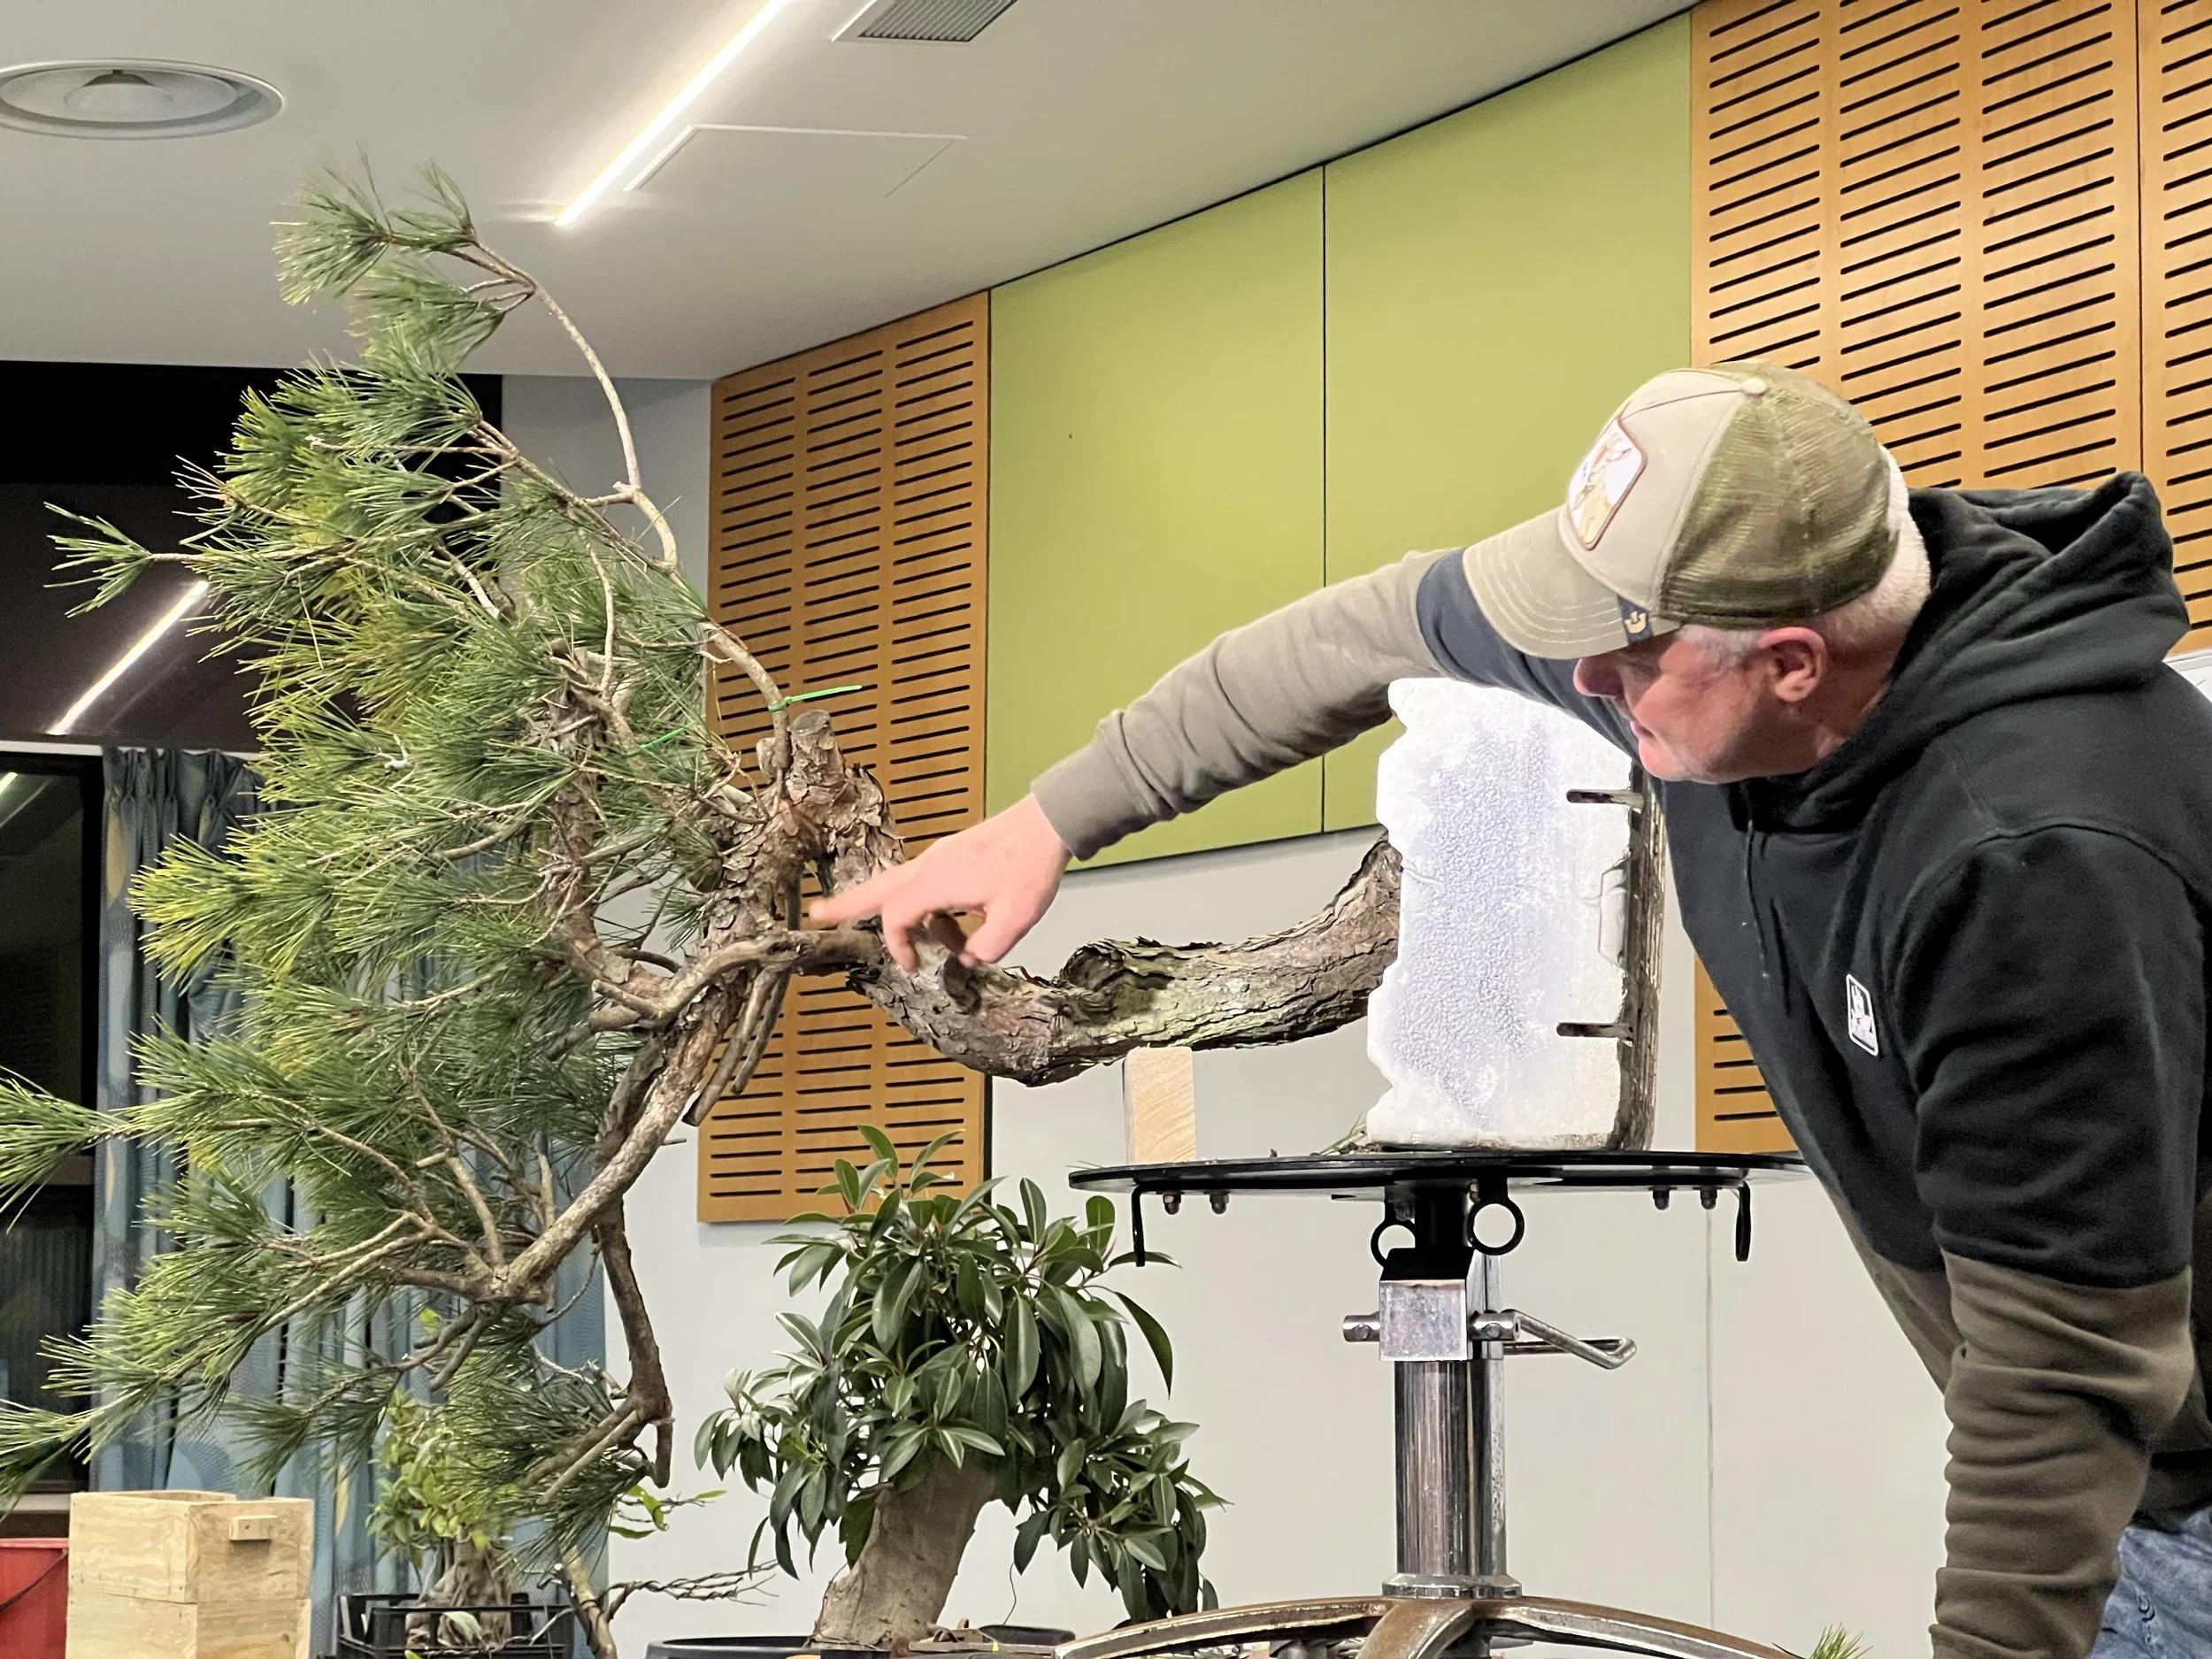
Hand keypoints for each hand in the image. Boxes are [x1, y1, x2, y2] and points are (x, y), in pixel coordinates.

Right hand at [811, 793, 1072, 971]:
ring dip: (910, 917)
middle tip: (817, 914)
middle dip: (847, 904)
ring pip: (903, 887)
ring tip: (940, 946)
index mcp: (937, 882)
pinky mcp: (953, 855)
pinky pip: (926, 884)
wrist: (1048, 824)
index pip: (898, 917)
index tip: (914, 966)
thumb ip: (987, 949)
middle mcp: (930, 866)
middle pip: (877, 888)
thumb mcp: (1015, 920)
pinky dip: (931, 907)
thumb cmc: (1030, 869)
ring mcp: (939, 857)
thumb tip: (968, 959)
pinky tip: (958, 924)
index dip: (899, 945)